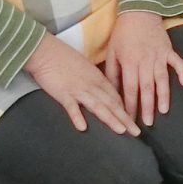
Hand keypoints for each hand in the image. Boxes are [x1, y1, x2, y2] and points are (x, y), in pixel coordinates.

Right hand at [22, 34, 139, 135]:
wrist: (46, 51)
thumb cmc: (64, 58)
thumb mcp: (84, 68)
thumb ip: (93, 80)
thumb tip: (100, 91)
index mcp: (97, 78)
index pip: (115, 96)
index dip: (125, 109)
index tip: (132, 121)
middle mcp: (91, 85)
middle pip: (111, 103)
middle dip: (125, 118)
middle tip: (136, 132)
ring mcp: (78, 90)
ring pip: (98, 106)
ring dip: (110, 119)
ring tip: (121, 130)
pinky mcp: (63, 94)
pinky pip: (71, 107)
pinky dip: (77, 117)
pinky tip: (82, 127)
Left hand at [103, 11, 182, 126]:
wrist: (139, 11)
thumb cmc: (123, 33)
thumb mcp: (112, 52)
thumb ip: (112, 72)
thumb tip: (111, 92)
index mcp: (129, 62)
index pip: (130, 88)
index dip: (130, 105)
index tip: (129, 119)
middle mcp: (145, 61)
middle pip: (146, 88)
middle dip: (147, 107)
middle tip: (148, 123)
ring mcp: (159, 55)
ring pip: (162, 79)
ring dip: (163, 96)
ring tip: (164, 111)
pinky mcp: (168, 50)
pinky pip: (177, 63)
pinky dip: (182, 73)